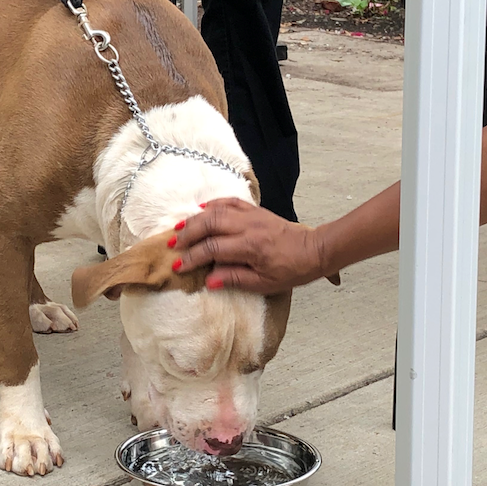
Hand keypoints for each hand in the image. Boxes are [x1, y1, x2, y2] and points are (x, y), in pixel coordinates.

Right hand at [172, 199, 326, 294]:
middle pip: (209, 224)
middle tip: (173, 245)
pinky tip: (201, 210)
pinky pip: (230, 202)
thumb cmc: (291, 270)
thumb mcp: (264, 283)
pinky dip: (213, 204)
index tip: (179, 266)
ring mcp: (252, 215)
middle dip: (188, 234)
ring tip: (179, 228)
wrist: (313, 250)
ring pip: (216, 210)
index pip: (213, 249)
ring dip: (195, 219)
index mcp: (251, 247)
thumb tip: (209, 280)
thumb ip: (235, 279)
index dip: (193, 258)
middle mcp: (249, 227)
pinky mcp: (255, 210)